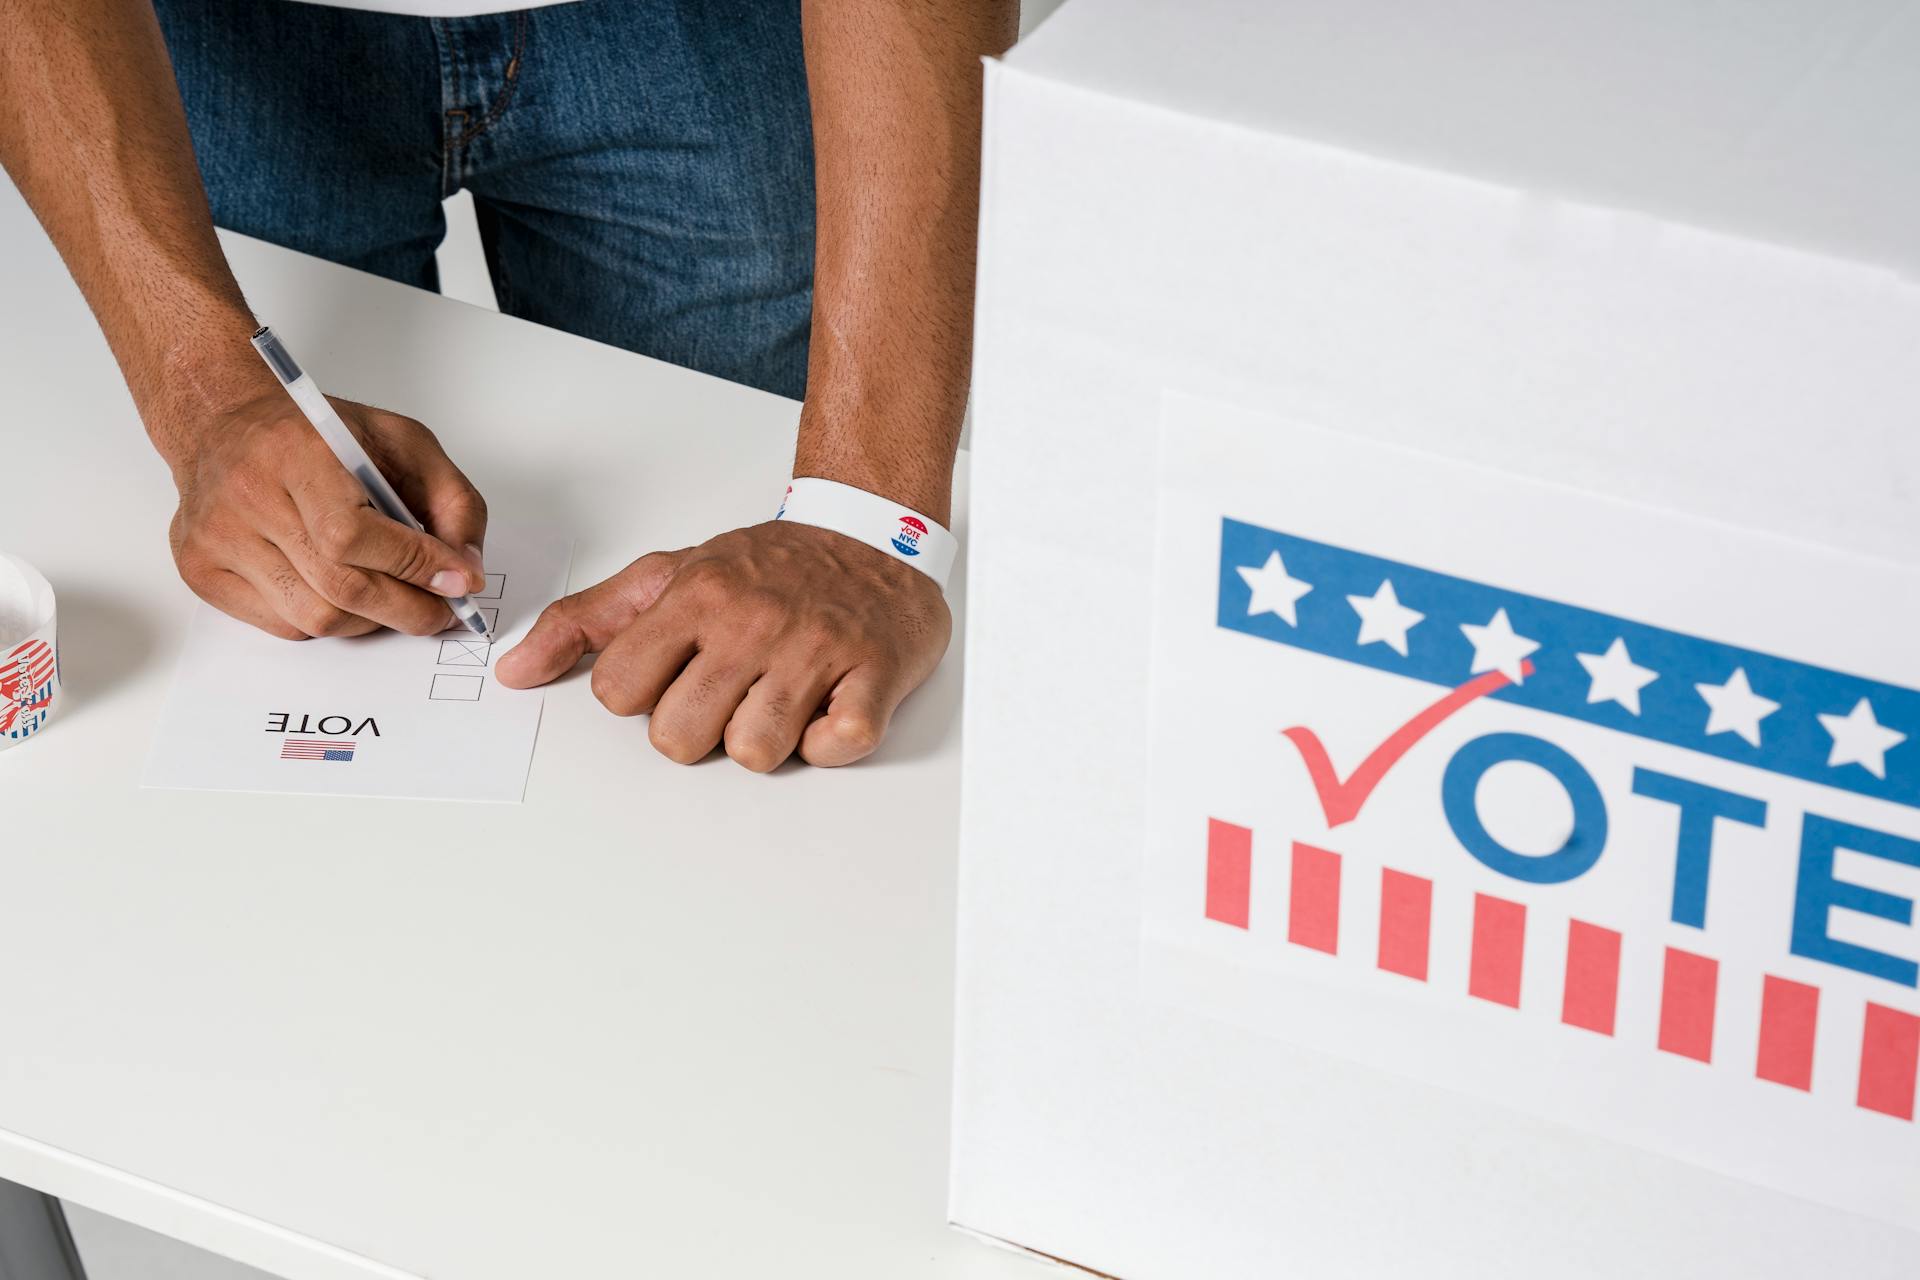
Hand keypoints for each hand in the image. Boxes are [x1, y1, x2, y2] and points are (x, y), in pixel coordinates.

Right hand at [164, 392, 488, 638]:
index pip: (352, 536)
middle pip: (339, 587)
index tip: (458, 583)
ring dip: (370, 621)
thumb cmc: (317, 434)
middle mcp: (246, 497)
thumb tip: (465, 573)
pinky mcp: (200, 571)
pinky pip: (284, 625)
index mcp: (295, 452)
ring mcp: (217, 539)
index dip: (414, 567)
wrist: (224, 422)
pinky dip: (328, 621)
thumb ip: (451, 500)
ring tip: (392, 599)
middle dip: (407, 609)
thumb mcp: (402, 441)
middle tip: (440, 612)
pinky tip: (340, 591)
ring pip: (315, 617)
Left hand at [496, 521, 951, 769]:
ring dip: (767, 738)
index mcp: (696, 596)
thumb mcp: (672, 574)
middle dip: (699, 729)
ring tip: (781, 695)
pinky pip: (834, 747)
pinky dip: (829, 743)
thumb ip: (588, 621)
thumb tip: (515, 672)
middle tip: (731, 691)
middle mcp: (752, 621)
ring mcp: (816, 650)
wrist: (875, 532)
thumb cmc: (772, 565)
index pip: (619, 691)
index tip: (677, 674)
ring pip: (754, 752)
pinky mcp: (875, 677)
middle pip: (679, 738)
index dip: (643, 697)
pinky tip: (827, 705)